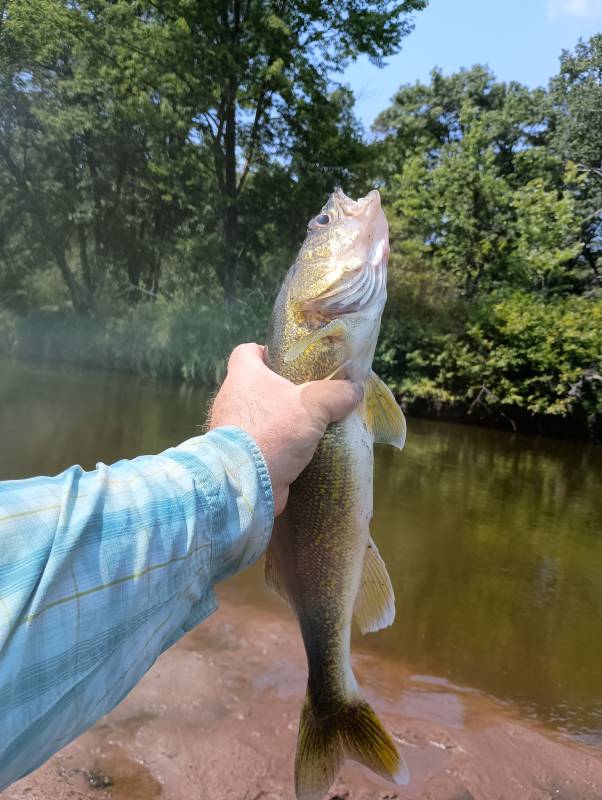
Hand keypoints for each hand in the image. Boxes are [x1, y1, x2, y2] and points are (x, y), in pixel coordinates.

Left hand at [209, 343, 362, 515]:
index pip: (247, 351)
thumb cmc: (273, 431)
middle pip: (258, 386)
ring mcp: (232, 430)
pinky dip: (278, 448)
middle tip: (311, 398)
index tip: (289, 361)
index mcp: (243, 376)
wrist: (245, 482)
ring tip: (311, 427)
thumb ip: (336, 394)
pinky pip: (261, 445)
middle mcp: (232, 400)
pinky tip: (301, 453)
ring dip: (282, 422)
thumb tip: (354, 390)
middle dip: (284, 392)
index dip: (267, 351)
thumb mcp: (314, 404)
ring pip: (261, 418)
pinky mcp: (238, 457)